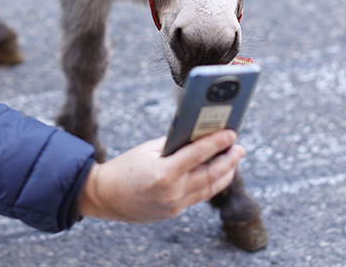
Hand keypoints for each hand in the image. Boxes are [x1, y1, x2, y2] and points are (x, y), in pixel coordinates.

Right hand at [77, 129, 244, 222]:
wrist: (105, 197)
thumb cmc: (125, 167)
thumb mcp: (148, 150)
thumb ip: (174, 144)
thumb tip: (199, 135)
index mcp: (164, 172)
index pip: (198, 154)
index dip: (217, 143)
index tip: (231, 133)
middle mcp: (172, 191)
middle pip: (210, 174)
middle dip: (229, 160)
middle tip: (240, 147)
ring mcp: (174, 204)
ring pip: (209, 188)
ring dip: (226, 173)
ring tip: (234, 159)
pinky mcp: (174, 212)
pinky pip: (199, 196)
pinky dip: (212, 183)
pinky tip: (219, 173)